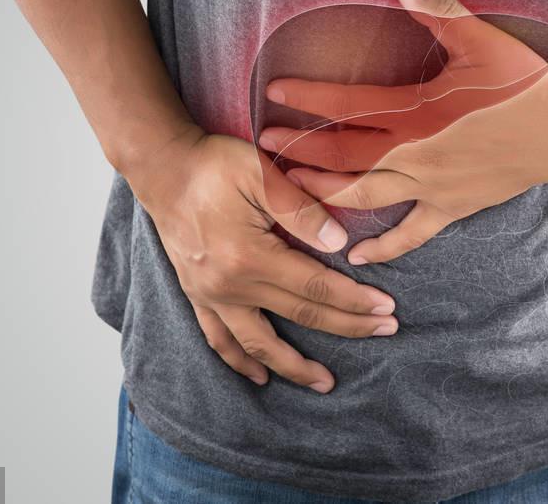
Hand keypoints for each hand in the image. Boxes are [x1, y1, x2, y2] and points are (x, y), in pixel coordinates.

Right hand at [124, 126, 398, 393]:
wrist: (162, 167)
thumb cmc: (214, 165)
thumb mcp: (261, 174)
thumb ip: (301, 210)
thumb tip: (340, 245)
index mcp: (249, 256)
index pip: (315, 287)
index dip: (355, 300)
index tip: (386, 308)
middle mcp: (229, 286)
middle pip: (299, 315)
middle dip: (348, 326)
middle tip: (386, 331)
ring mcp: (210, 295)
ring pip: (258, 344)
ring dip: (293, 366)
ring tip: (325, 382)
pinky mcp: (196, 295)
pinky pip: (219, 339)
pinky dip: (240, 361)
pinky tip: (259, 376)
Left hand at [258, 0, 547, 264]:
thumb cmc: (526, 84)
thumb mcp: (483, 40)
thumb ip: (439, 10)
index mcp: (418, 113)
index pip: (348, 107)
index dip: (308, 99)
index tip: (274, 93)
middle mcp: (416, 155)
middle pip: (345, 157)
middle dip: (301, 150)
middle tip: (267, 144)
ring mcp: (432, 187)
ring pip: (366, 196)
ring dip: (325, 192)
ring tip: (291, 187)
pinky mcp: (452, 207)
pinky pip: (411, 234)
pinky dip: (383, 246)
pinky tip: (355, 255)